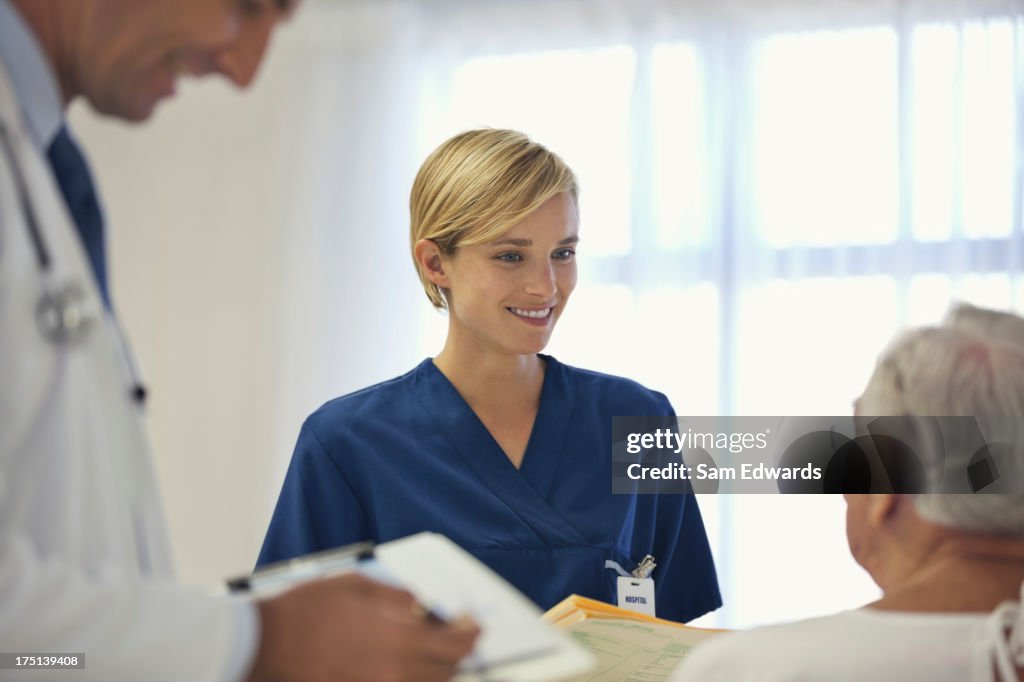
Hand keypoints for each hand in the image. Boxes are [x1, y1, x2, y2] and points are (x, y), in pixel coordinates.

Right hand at [247, 573, 478, 681]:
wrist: (267, 643)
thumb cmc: (307, 610)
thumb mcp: (358, 587)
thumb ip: (396, 598)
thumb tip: (420, 605)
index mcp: (399, 639)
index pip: (456, 644)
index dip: (471, 634)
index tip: (473, 626)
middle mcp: (395, 671)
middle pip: (446, 670)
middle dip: (456, 653)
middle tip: (455, 636)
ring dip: (435, 669)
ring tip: (429, 650)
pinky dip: (409, 678)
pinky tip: (401, 665)